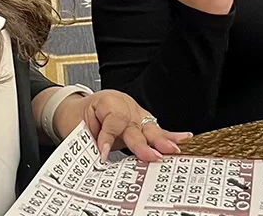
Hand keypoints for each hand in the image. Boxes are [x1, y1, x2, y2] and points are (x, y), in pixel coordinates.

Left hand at [55, 90, 192, 161]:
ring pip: (149, 127)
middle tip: (150, 156)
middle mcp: (125, 106)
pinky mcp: (143, 120)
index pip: (112, 120)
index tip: (104, 153)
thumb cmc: (80, 117)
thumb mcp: (78, 128)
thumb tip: (98, 160)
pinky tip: (184, 139)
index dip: (108, 137)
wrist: (81, 108)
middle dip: (143, 143)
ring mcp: (136, 112)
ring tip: (171, 150)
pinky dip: (170, 135)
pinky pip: (157, 128)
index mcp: (107, 103)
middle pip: (135, 125)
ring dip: (161, 141)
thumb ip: (90, 142)